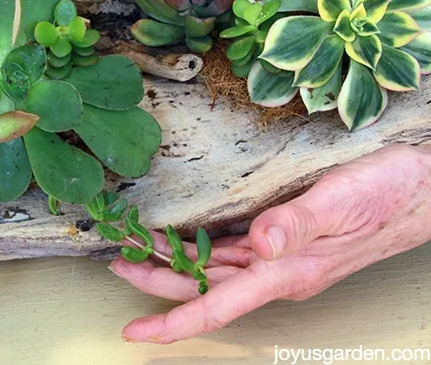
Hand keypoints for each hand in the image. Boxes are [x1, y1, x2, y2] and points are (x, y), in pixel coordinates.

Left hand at [109, 144, 430, 342]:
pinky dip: (203, 248)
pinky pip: (233, 251)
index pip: (219, 304)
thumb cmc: (387, 194)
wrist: (419, 188)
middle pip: (206, 287)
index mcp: (286, 270)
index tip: (136, 330)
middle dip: (158, 280)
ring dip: (175, 263)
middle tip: (119, 262)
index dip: (175, 321)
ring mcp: (281, 256)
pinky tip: (186, 240)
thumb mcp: (341, 203)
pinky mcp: (285, 239)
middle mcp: (278, 270)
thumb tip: (258, 244)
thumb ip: (297, 225)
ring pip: (215, 269)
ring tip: (138, 249)